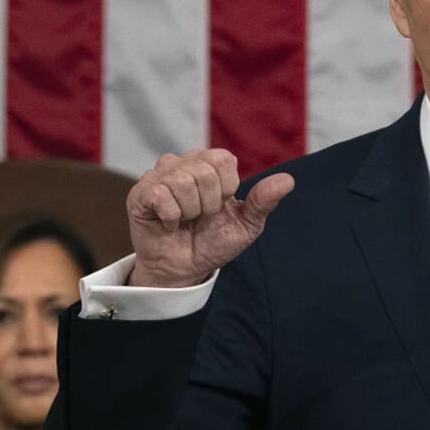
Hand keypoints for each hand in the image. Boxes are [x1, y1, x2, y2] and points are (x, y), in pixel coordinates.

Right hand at [125, 149, 294, 286]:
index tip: (220, 206)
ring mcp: (159, 175)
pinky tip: (169, 223)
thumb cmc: (214, 242)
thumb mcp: (246, 224)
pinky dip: (171, 216)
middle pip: (205, 171)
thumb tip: (289, 181)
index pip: (224, 160)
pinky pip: (161, 194)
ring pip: (183, 181)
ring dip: (190, 211)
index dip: (226, 188)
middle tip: (200, 217)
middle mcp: (183, 162)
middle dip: (209, 204)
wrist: (186, 269)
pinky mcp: (140, 193)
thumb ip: (263, 201)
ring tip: (184, 220)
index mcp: (209, 164)